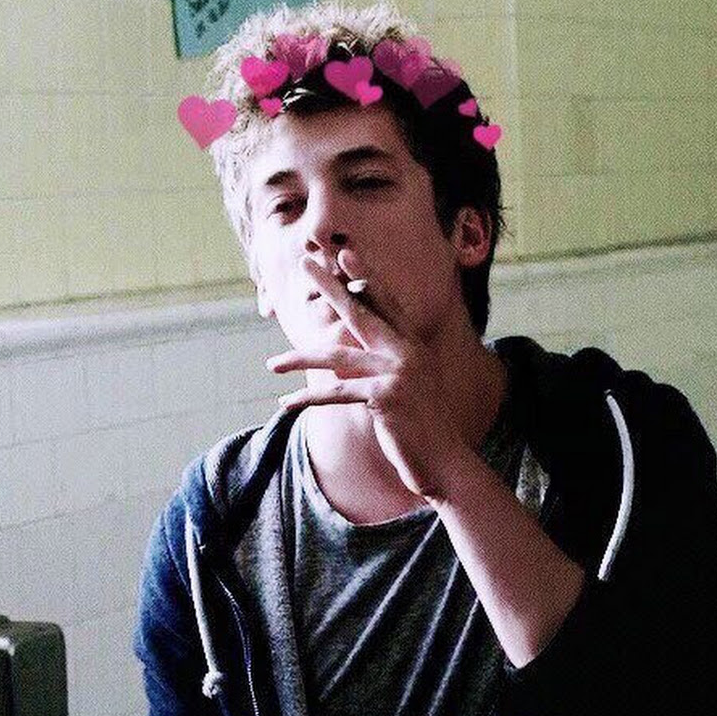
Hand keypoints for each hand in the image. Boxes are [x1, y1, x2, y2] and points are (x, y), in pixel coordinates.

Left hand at [265, 248, 467, 501]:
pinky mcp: (386, 396)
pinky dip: (307, 399)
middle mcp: (407, 351)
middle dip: (329, 286)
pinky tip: (286, 402)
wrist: (444, 460)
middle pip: (359, 311)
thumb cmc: (422, 426)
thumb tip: (355, 352)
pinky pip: (336, 391)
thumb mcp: (409, 386)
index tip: (344, 255)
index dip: (365, 277)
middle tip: (305, 264)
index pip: (386, 302)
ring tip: (271, 364)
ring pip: (337, 355)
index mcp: (413, 345)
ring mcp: (397, 371)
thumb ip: (389, 363)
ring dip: (299, 359)